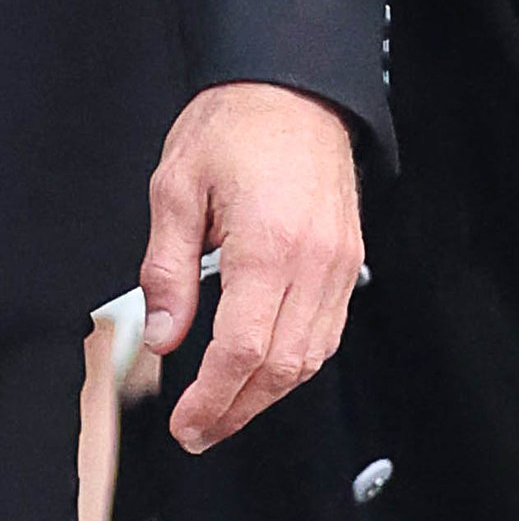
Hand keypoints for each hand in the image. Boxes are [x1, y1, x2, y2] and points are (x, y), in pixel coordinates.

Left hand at [141, 85, 363, 451]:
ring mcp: (340, 264)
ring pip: (312, 357)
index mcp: (269, 244)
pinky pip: (329, 332)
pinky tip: (266, 370)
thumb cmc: (238, 125)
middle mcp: (315, 261)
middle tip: (199, 431)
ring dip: (268, 394)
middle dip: (238, 410)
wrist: (297, 89)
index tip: (186, 421)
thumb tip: (165, 335)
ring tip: (228, 410)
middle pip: (281, 365)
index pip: (243, 349)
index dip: (213, 398)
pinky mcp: (350, 261)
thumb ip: (167, 268)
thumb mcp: (175, 187)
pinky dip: (296, 363)